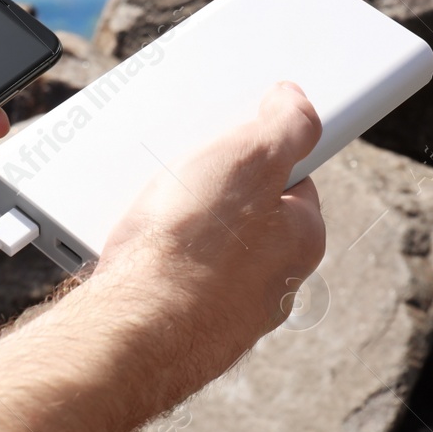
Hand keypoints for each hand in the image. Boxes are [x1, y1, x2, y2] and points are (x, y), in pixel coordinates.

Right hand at [90, 82, 326, 384]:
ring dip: (178, 224)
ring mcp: (228, 309)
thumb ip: (286, 124)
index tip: (231, 142)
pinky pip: (169, 277)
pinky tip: (131, 251)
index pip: (294, 180)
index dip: (261, 153)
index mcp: (301, 240)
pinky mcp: (183, 327)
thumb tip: (297, 104)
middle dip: (212, 188)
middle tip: (181, 173)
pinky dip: (152, 259)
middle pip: (246, 214)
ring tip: (148, 209)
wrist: (136, 327)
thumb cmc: (195, 246)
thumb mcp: (252, 155)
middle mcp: (274, 282)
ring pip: (205, 248)